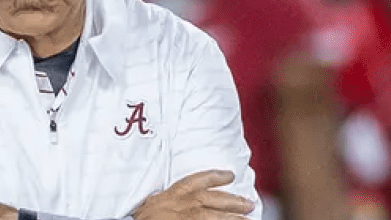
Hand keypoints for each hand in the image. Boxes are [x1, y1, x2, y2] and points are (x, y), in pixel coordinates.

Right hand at [131, 170, 254, 219]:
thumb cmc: (140, 215)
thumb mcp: (154, 202)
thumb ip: (167, 199)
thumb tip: (174, 199)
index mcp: (173, 194)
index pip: (197, 180)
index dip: (216, 176)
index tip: (230, 174)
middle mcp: (182, 204)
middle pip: (213, 199)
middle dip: (233, 201)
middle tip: (250, 203)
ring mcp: (186, 217)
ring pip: (215, 216)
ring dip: (233, 218)